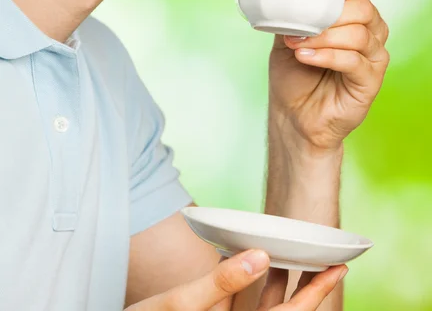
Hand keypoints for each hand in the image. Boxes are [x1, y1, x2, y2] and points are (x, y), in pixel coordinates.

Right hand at [125, 248, 346, 310]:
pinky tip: (258, 259)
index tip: (340, 267)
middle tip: (327, 256)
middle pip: (285, 309)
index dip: (318, 292)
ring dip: (284, 280)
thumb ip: (222, 281)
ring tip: (299, 253)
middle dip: (308, 284)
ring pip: (267, 304)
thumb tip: (260, 257)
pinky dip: (257, 280)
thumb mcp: (182, 303)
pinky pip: (247, 301)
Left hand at [269, 0, 389, 150]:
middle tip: (300, 27)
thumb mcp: (286, 37)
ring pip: (360, 34)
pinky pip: (355, 61)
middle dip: (328, 15)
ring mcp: (372, 58)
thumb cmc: (293, 76)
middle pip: (363, 9)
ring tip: (298, 45)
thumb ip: (293, 15)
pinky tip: (306, 58)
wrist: (292, 115)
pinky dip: (328, 56)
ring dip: (324, 37)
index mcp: (353, 17)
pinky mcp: (370, 81)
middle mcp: (369, 33)